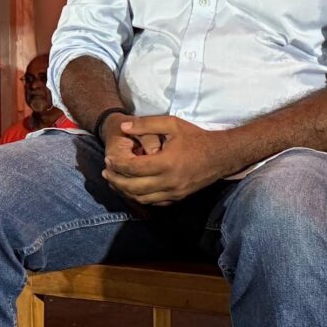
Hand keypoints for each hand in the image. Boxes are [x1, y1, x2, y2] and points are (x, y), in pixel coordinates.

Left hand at [102, 115, 229, 204]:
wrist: (221, 155)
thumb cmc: (195, 137)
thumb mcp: (172, 124)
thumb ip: (146, 124)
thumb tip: (124, 128)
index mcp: (167, 163)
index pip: (134, 169)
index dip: (118, 165)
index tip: (108, 159)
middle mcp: (170, 181)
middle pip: (134, 188)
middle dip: (117, 181)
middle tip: (105, 173)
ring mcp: (175, 192)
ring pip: (143, 199)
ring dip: (125, 192)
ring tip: (114, 181)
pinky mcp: (179, 197)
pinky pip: (154, 203)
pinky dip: (140, 198)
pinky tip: (132, 189)